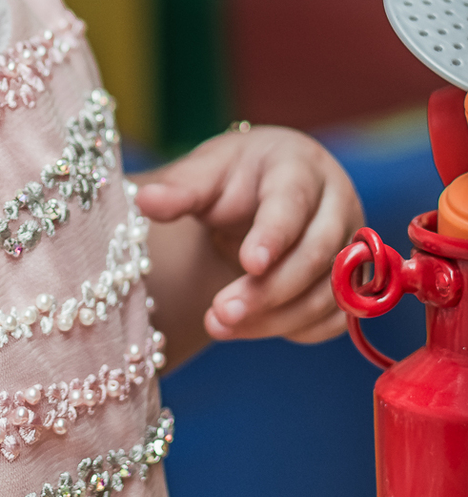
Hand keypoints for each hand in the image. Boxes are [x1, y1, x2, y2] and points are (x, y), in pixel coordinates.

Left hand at [136, 126, 362, 344]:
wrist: (265, 191)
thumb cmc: (235, 178)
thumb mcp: (206, 172)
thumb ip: (180, 188)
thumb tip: (144, 200)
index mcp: (300, 166)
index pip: (294, 202)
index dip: (274, 235)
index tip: (248, 263)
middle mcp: (337, 204)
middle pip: (316, 254)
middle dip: (268, 290)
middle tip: (220, 313)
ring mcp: (351, 246)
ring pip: (327, 293)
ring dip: (275, 317)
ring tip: (219, 326)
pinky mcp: (351, 283)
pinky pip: (334, 317)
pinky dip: (295, 329)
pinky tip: (251, 329)